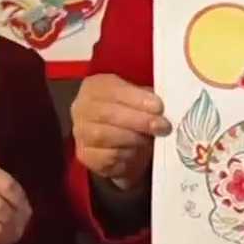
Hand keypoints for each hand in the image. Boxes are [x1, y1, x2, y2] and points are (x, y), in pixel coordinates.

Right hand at [71, 74, 169, 189]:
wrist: (119, 143)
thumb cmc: (130, 114)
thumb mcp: (137, 99)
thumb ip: (147, 99)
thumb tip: (163, 107)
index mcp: (94, 87)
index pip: (113, 90)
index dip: (136, 99)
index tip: (159, 107)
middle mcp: (81, 108)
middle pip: (107, 114)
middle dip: (139, 121)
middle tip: (162, 126)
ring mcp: (81, 133)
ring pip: (105, 136)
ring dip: (134, 139)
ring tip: (150, 140)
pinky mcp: (85, 155)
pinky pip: (107, 156)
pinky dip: (127, 155)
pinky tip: (137, 151)